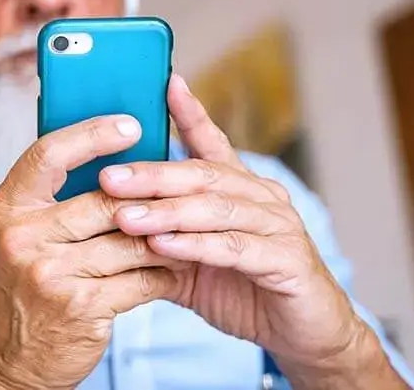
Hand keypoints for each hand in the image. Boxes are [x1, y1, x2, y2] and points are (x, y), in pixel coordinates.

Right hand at [0, 115, 181, 389]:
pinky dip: (163, 273)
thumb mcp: (21, 236)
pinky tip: (173, 269)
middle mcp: (22, 237)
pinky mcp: (82, 305)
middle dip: (149, 198)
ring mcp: (51, 273)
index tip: (131, 124)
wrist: (11, 360)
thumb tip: (115, 158)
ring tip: (186, 230)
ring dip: (165, 238)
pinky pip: (141, 278)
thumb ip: (54, 200)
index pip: (48, 154)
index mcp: (6, 209)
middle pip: (104, 199)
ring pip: (130, 240)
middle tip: (183, 186)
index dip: (93, 134)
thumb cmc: (24, 289)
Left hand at [98, 75, 405, 387]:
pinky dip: (197, 246)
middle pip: (203, 175)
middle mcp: (262, 197)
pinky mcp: (288, 260)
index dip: (190, 112)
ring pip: (217, 209)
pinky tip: (163, 245)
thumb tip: (111, 217)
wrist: (304, 333)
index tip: (164, 81)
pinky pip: (235, 248)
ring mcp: (279, 227)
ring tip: (125, 215)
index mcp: (240, 189)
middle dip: (153, 174)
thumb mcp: (194, 257)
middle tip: (109, 176)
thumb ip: (161, 235)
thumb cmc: (244, 288)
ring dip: (167, 212)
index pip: (212, 143)